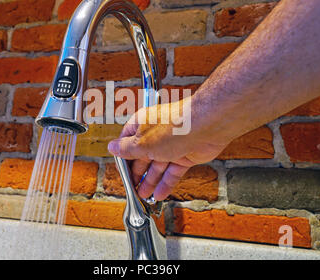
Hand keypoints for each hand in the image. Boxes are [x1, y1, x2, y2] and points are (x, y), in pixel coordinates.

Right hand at [107, 97, 229, 200]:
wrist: (207, 125)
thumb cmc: (174, 127)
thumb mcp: (142, 142)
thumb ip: (127, 149)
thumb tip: (112, 148)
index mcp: (142, 124)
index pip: (127, 142)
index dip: (123, 158)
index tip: (121, 172)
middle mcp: (156, 134)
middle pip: (142, 156)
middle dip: (137, 173)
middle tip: (132, 188)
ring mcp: (172, 144)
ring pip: (158, 166)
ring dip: (150, 181)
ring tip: (143, 195)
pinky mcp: (186, 155)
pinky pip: (173, 172)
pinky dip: (166, 183)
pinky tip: (159, 194)